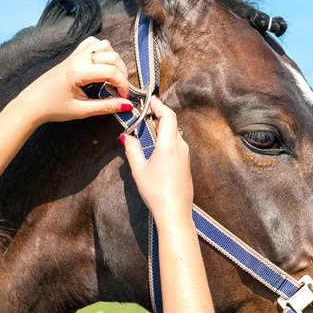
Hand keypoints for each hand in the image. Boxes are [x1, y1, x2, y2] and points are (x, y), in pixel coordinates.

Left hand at [16, 36, 132, 124]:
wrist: (32, 103)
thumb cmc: (54, 108)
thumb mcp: (81, 110)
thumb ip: (106, 106)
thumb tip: (127, 105)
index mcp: (78, 72)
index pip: (111, 71)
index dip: (123, 84)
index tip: (124, 97)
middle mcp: (78, 59)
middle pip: (112, 56)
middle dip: (122, 72)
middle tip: (120, 89)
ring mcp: (75, 54)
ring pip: (104, 45)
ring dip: (114, 59)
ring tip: (112, 76)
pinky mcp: (72, 55)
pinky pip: (92, 43)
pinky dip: (102, 50)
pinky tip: (101, 64)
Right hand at [122, 97, 193, 222]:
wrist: (175, 212)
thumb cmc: (156, 191)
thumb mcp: (138, 169)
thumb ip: (132, 149)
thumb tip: (126, 136)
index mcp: (169, 144)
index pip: (168, 116)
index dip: (159, 105)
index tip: (151, 100)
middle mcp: (181, 147)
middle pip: (172, 124)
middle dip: (159, 116)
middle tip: (146, 113)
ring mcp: (185, 156)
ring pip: (175, 135)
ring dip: (163, 129)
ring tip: (149, 129)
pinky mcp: (186, 165)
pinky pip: (177, 146)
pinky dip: (167, 140)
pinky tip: (157, 148)